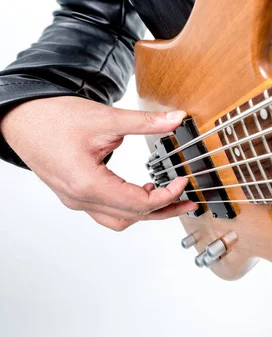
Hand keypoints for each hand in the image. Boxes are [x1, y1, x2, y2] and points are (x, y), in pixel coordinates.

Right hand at [0, 96, 197, 230]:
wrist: (19, 117)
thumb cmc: (52, 118)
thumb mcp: (106, 118)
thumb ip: (145, 122)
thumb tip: (176, 119)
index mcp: (88, 184)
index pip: (139, 204)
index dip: (168, 195)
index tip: (183, 181)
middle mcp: (81, 199)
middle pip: (132, 217)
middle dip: (164, 209)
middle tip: (188, 200)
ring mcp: (75, 200)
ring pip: (118, 219)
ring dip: (145, 212)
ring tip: (168, 198)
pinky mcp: (74, 194)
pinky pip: (106, 210)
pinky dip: (127, 205)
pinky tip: (141, 190)